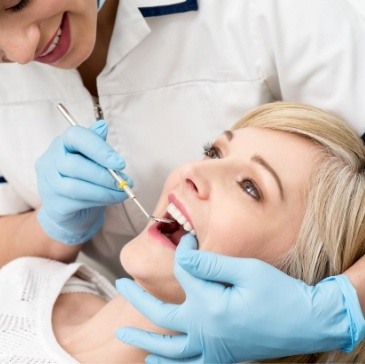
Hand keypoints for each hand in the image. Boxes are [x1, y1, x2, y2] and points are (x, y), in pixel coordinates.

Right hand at [36, 120, 131, 243]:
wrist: (71, 209)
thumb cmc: (84, 178)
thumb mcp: (92, 159)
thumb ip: (97, 144)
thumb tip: (102, 125)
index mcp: (61, 144)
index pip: (75, 136)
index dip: (99, 149)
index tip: (121, 163)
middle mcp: (49, 161)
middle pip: (74, 165)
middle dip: (104, 175)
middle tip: (124, 182)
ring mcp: (48, 184)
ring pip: (75, 187)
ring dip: (104, 191)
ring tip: (122, 192)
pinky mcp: (54, 205)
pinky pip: (77, 202)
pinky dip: (99, 201)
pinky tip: (112, 199)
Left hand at [116, 234, 364, 362]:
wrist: (308, 322)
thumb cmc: (279, 293)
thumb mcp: (247, 270)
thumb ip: (210, 263)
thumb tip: (183, 253)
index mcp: (209, 305)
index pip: (184, 271)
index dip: (184, 250)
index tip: (186, 237)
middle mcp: (204, 330)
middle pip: (160, 314)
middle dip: (138, 298)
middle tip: (121, 283)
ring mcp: (212, 347)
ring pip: (169, 349)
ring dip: (145, 340)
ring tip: (124, 332)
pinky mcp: (223, 356)